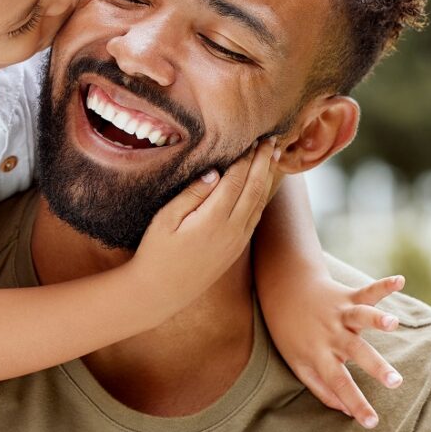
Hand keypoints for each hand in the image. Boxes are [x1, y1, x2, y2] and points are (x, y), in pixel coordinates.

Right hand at [131, 137, 282, 308]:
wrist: (161, 292)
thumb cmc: (156, 252)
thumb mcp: (165, 219)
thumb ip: (191, 194)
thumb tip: (215, 173)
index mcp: (213, 219)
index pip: (237, 180)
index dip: (246, 158)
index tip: (253, 139)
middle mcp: (232, 230)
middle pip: (255, 189)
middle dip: (264, 163)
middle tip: (271, 140)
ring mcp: (237, 241)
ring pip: (259, 203)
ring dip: (268, 178)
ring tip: (273, 157)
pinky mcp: (236, 249)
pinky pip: (255, 218)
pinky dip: (262, 196)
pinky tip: (262, 185)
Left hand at [262, 272, 405, 427]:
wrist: (283, 291)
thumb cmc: (291, 333)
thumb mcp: (298, 364)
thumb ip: (322, 389)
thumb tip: (347, 412)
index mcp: (319, 354)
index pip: (339, 384)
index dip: (355, 403)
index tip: (372, 423)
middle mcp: (332, 334)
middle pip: (356, 352)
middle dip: (376, 366)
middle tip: (395, 381)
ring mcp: (340, 313)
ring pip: (360, 317)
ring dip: (377, 319)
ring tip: (393, 322)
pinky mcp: (347, 296)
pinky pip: (367, 291)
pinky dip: (384, 286)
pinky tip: (400, 281)